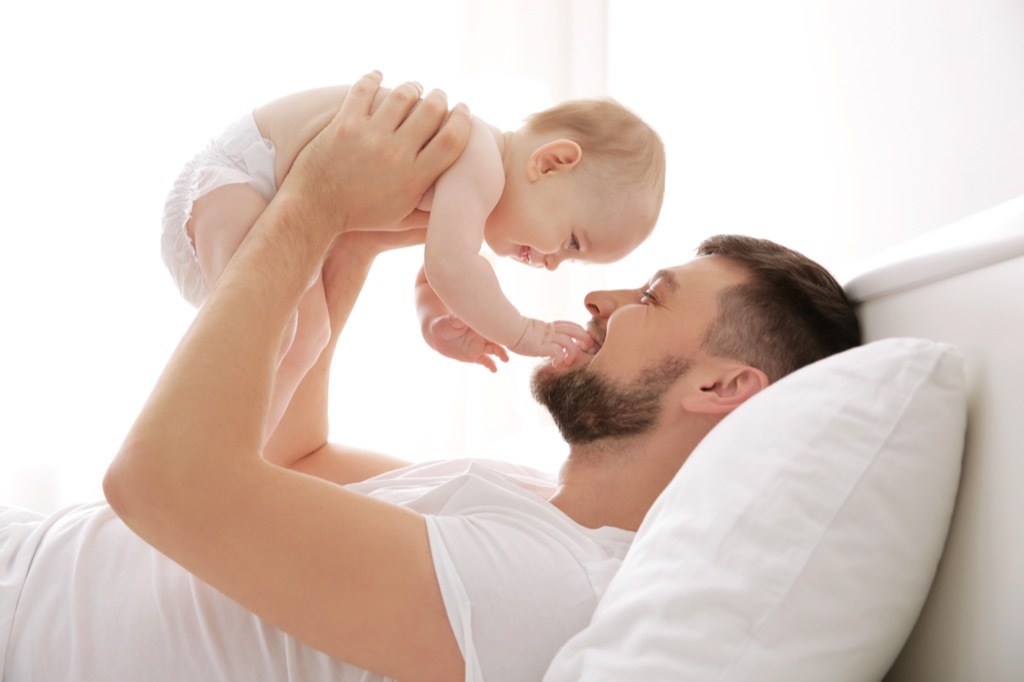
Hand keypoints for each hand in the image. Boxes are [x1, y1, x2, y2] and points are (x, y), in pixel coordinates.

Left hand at [277, 71, 471, 236]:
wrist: (315, 209)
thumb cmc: (361, 217)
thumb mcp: (401, 219)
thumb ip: (429, 207)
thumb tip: (456, 198)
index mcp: (415, 177)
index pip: (452, 139)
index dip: (462, 120)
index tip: (463, 111)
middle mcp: (396, 153)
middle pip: (431, 111)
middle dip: (440, 98)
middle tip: (440, 96)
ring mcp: (370, 136)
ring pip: (402, 96)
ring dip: (413, 87)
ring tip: (415, 88)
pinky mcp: (345, 124)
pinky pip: (363, 90)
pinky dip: (372, 79)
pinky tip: (378, 76)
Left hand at [427, 314, 509, 372]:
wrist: (437, 335)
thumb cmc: (445, 323)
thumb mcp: (453, 319)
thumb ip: (462, 318)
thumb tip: (471, 314)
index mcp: (480, 325)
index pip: (494, 325)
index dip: (503, 327)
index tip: (511, 329)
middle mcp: (483, 335)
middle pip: (498, 338)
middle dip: (507, 341)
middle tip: (512, 345)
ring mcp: (480, 346)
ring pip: (494, 350)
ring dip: (501, 354)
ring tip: (506, 359)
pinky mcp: (475, 356)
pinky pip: (485, 361)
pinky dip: (491, 365)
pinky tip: (494, 370)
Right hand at [511, 318, 592, 365]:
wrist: (507, 328)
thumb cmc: (513, 330)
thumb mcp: (530, 330)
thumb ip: (537, 334)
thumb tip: (538, 341)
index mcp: (548, 326)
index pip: (569, 325)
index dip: (578, 329)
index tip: (582, 338)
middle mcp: (550, 331)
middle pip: (575, 330)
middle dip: (584, 337)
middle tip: (588, 346)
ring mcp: (546, 338)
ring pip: (569, 342)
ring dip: (572, 352)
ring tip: (569, 361)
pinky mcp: (541, 346)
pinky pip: (557, 352)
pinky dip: (560, 358)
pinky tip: (555, 364)